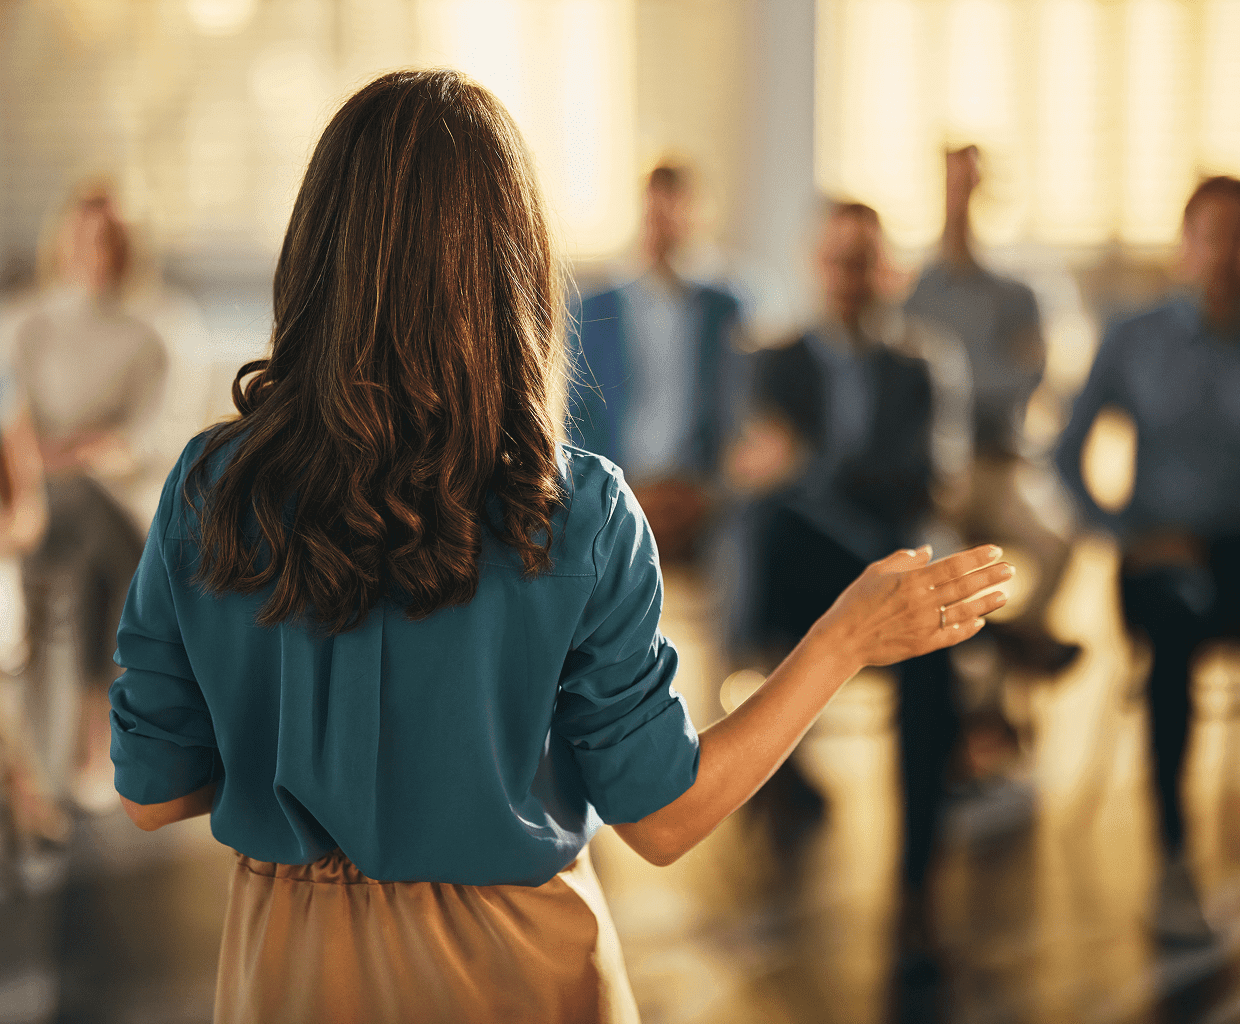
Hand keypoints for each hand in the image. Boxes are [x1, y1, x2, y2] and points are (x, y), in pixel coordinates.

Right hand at [808, 544, 1011, 672]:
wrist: (844, 639)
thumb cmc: (856, 602)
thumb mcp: (876, 572)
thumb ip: (904, 560)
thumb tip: (928, 551)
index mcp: (911, 581)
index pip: (953, 566)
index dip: (976, 558)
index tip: (996, 551)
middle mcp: (922, 602)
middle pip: (964, 586)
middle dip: (989, 577)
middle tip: (1010, 569)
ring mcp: (925, 624)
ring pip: (964, 610)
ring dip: (987, 602)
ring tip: (1004, 594)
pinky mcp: (924, 644)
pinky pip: (953, 634)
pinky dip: (968, 627)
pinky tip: (979, 621)